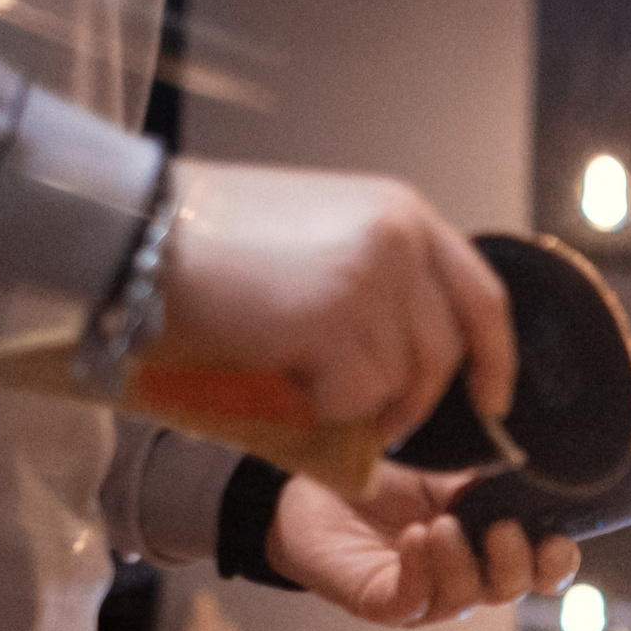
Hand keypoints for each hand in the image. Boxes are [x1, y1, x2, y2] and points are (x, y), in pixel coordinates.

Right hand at [161, 158, 518, 442]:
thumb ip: (381, 274)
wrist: (134, 227)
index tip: (497, 401)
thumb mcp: (323, 230)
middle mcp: (401, 240)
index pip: (483, 297)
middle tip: (376, 418)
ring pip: (393, 382)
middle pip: (443, 354)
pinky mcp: (334, 322)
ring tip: (295, 369)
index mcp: (404, 212)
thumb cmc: (211, 233)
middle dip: (414, 401)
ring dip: (351, 398)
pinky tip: (277, 370)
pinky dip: (317, 404)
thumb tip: (414, 342)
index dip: (495, 358)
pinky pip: (350, 399)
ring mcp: (372, 280)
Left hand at [266, 460, 580, 626]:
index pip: (543, 570)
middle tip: (500, 528)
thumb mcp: (442, 469)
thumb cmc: (381, 478)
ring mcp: (425, 596)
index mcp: (491, 546)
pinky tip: (414, 538)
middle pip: (511, 589)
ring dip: (460, 562)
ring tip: (439, 524)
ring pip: (465, 598)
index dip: (557, 562)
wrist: (308, 490)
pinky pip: (413, 600)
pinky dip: (420, 570)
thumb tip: (531, 463)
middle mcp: (466, 578)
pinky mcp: (382, 603)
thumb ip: (485, 476)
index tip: (557, 539)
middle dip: (515, 564)